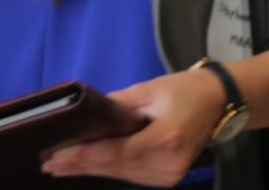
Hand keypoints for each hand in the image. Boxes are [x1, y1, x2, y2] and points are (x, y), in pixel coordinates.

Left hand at [42, 68, 221, 183]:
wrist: (219, 101)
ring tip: (61, 167)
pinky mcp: (168, 178)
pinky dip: (109, 171)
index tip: (55, 155)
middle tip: (49, 163)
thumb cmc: (185, 90)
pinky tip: (87, 168)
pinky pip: (131, 176)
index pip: (114, 152)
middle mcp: (168, 163)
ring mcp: (169, 175)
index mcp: (165, 138)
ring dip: (90, 171)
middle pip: (114, 168)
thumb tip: (83, 115)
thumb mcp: (149, 90)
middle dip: (80, 165)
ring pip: (120, 175)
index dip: (83, 155)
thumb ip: (115, 105)